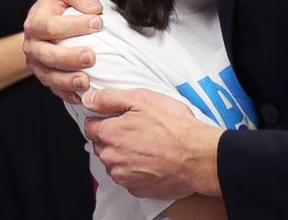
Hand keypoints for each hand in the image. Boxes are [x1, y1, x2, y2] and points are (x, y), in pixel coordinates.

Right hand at [22, 0, 102, 103]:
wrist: (47, 22)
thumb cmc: (60, 6)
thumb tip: (94, 9)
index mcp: (35, 22)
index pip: (51, 26)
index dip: (74, 26)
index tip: (98, 22)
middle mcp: (31, 44)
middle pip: (46, 54)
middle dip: (69, 58)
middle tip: (91, 57)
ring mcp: (36, 63)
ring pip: (48, 76)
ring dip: (67, 80)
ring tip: (86, 81)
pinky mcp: (44, 77)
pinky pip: (54, 89)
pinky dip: (66, 94)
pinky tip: (81, 96)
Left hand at [82, 88, 222, 198]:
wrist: (198, 157)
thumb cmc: (174, 127)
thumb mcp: (141, 99)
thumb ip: (109, 98)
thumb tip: (89, 99)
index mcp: (110, 134)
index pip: (89, 126)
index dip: (102, 118)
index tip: (115, 117)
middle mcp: (112, 158)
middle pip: (101, 145)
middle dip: (112, 136)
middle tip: (136, 128)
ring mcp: (124, 176)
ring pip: (113, 162)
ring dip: (122, 154)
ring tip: (146, 144)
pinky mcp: (137, 189)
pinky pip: (127, 177)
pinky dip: (134, 169)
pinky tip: (150, 159)